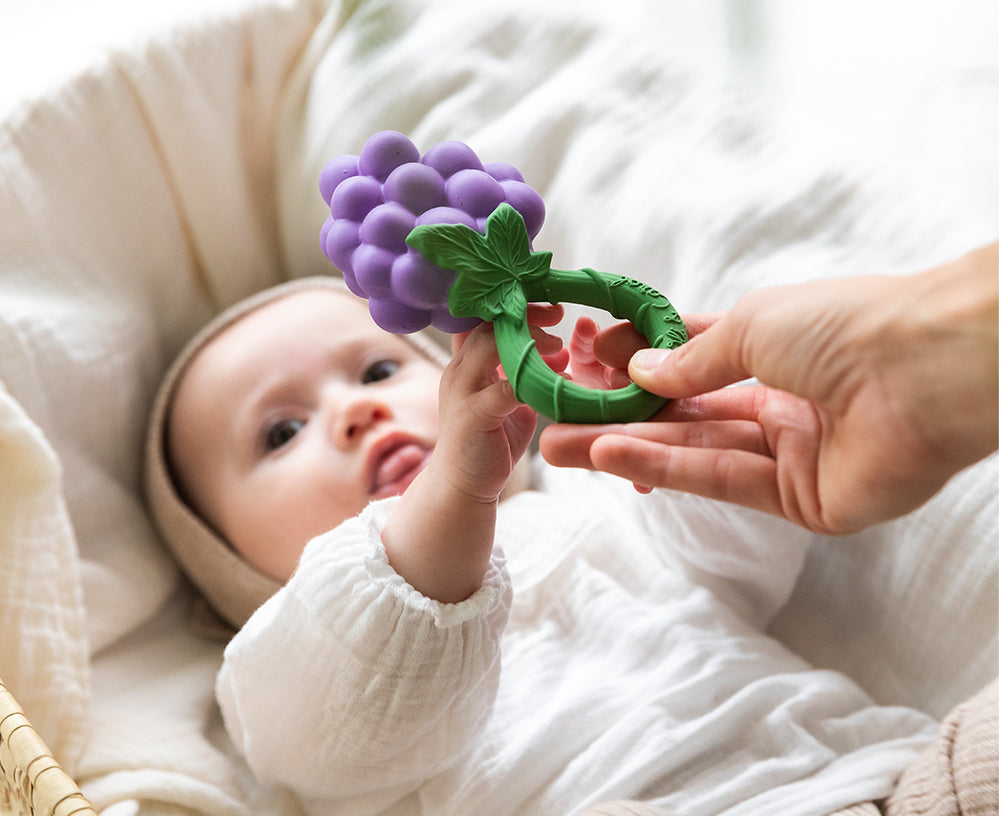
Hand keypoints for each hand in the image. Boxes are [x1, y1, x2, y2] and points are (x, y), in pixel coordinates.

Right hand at [383, 319, 537, 602]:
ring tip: (558, 346)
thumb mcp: (508, 399)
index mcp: (464, 363)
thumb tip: (558, 353)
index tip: (545, 300)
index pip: (480, 316)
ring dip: (526, 340)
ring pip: (487, 347)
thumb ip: (526, 374)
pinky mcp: (473, 418)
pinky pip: (501, 389)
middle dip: (523, 312)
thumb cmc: (488, 442)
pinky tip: (554, 377)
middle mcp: (457, 371)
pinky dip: (530, 380)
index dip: (511, 302)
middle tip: (558, 312)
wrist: (462, 488)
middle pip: (484, 323)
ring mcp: (461, 393)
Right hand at [541, 244, 997, 533]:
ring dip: (624, 448)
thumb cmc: (844, 326)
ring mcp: (787, 454)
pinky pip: (722, 481)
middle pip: (681, 413)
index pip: (689, 357)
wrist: (927, 369)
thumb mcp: (750, 327)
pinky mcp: (800, 500)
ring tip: (559, 448)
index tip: (582, 360)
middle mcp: (777, 401)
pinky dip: (665, 469)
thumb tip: (636, 368)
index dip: (634, 360)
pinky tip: (612, 458)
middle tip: (551, 418)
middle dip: (614, 415)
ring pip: (692, 451)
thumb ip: (690, 360)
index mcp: (772, 349)